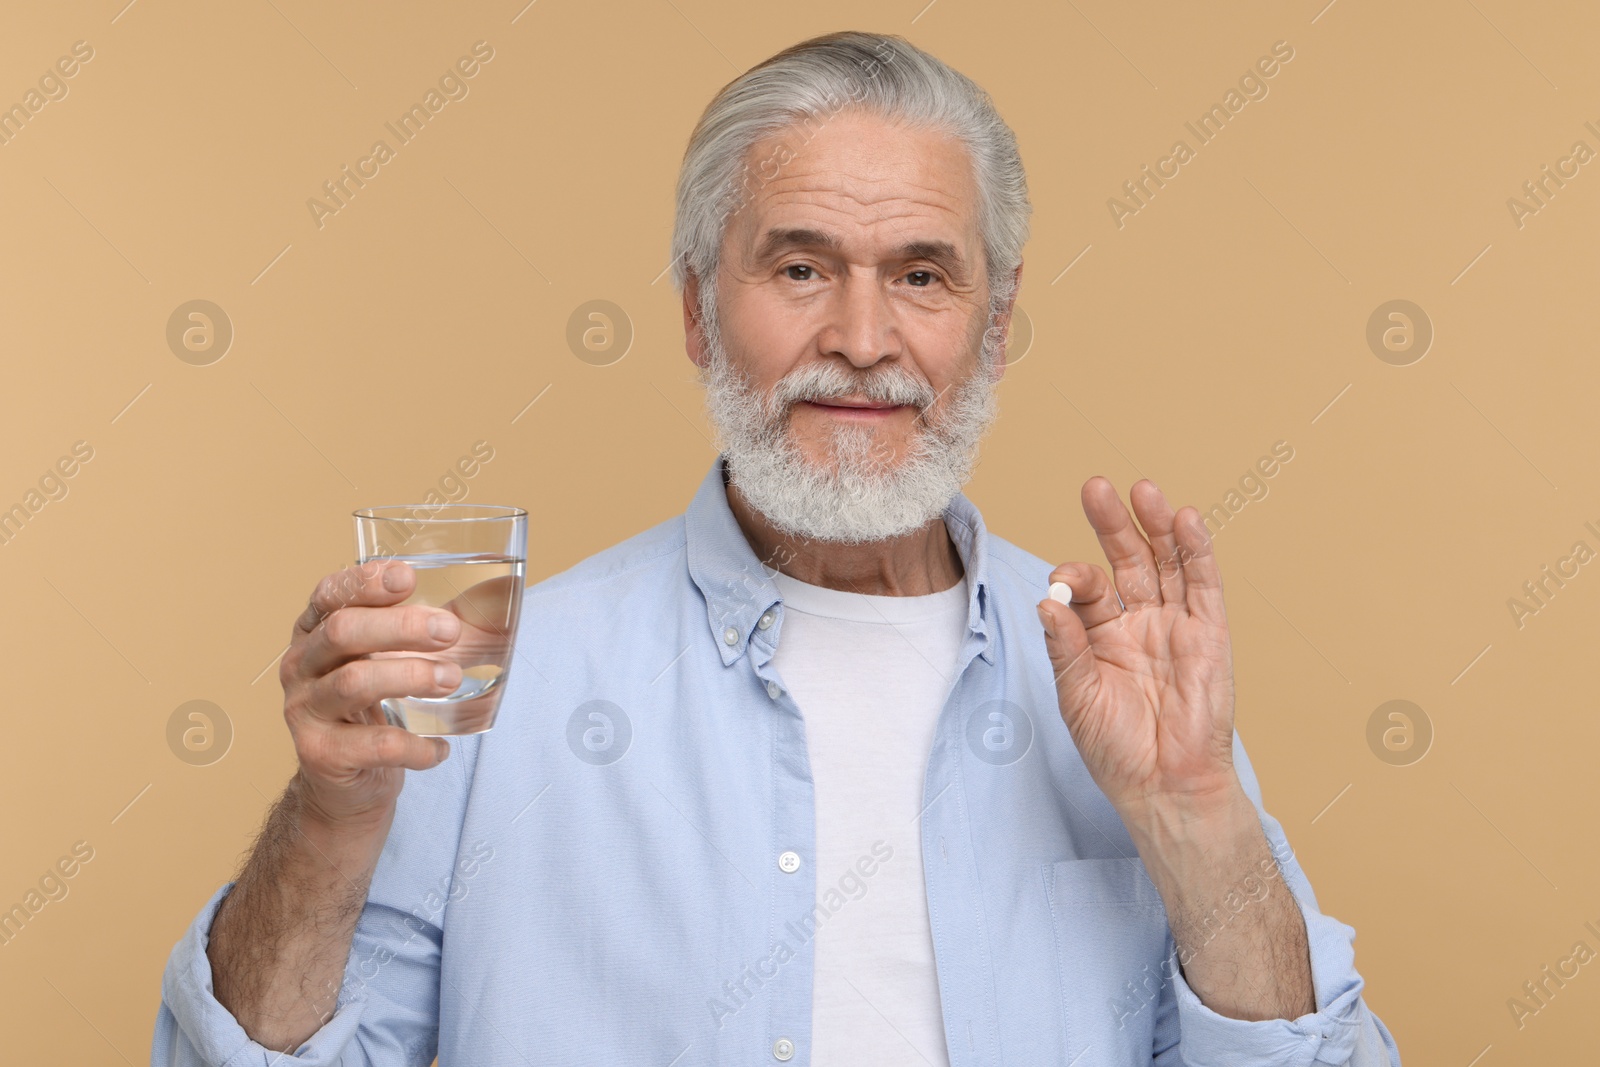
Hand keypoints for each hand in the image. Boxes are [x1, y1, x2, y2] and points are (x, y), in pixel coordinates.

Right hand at [279, 559, 463, 826]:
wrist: (345, 784)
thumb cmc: (375, 707)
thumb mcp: (391, 658)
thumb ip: (431, 624)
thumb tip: (504, 588)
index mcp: (315, 630)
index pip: (329, 594)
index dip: (365, 582)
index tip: (409, 578)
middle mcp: (302, 665)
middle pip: (343, 632)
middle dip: (400, 627)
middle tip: (450, 631)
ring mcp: (304, 710)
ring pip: (354, 683)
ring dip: (411, 677)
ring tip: (451, 679)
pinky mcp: (320, 753)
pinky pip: (374, 744)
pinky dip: (415, 745)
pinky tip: (440, 747)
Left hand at [1036, 477, 1239, 824]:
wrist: (1163, 785)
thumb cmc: (1115, 747)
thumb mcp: (1077, 694)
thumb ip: (1066, 645)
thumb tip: (1047, 600)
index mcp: (1101, 635)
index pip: (1087, 588)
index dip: (1074, 576)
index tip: (1061, 579)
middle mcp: (1139, 622)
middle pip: (1128, 560)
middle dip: (1112, 524)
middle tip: (1095, 488)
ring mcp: (1177, 625)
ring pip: (1168, 564)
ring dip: (1156, 526)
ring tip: (1142, 490)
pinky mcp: (1210, 635)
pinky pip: (1204, 586)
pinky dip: (1197, 552)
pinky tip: (1185, 520)